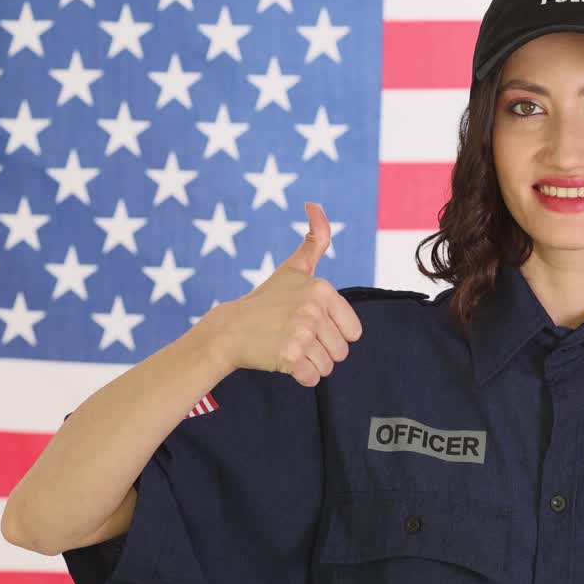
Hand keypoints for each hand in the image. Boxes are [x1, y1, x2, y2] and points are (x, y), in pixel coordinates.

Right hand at [202, 202, 362, 386]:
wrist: (229, 330)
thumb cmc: (265, 301)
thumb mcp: (294, 268)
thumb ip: (315, 239)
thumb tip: (315, 204)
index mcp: (322, 289)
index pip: (354, 332)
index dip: (333, 333)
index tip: (308, 324)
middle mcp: (314, 309)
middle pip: (342, 351)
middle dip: (321, 351)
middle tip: (295, 338)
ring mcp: (302, 332)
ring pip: (329, 367)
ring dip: (311, 364)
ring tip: (288, 348)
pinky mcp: (290, 356)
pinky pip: (313, 379)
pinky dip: (301, 377)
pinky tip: (283, 361)